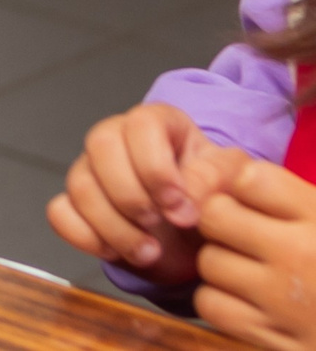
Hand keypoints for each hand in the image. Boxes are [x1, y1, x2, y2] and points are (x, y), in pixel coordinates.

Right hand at [47, 103, 222, 282]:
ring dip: (115, 227)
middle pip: (100, 146)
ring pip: (80, 185)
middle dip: (131, 195)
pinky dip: (86, 237)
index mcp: (156, 122)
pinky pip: (60, 213)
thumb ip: (215, 177)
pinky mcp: (74, 202)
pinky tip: (117, 251)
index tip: (180, 207)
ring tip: (150, 251)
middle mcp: (115, 137)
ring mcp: (89, 169)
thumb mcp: (231, 180)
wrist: (198, 232)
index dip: (157, 168)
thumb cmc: (213, 195)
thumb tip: (187, 197)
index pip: (141, 125)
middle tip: (160, 225)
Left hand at [196, 157, 315, 348]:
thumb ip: (288, 196)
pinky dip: (222, 302)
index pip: (249, 178)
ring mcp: (285, 301)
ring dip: (223, 264)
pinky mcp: (274, 339)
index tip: (256, 200)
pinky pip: (211, 305)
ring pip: (209, 262)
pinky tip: (250, 301)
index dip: (243, 186)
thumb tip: (233, 176)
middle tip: (245, 234)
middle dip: (223, 221)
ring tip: (255, 271)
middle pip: (215, 216)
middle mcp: (301, 256)